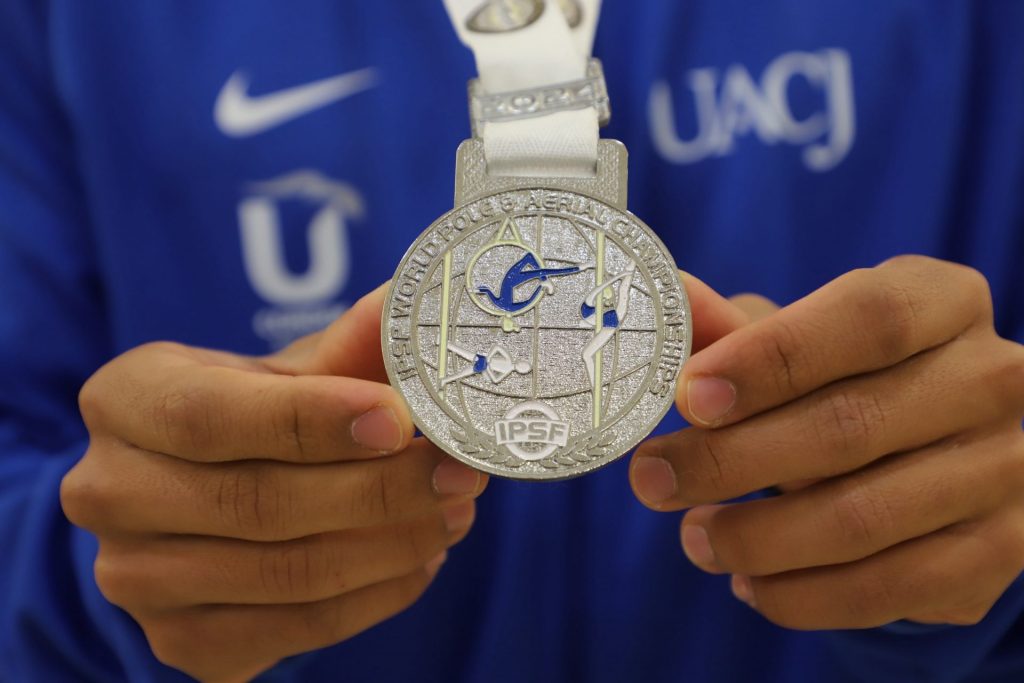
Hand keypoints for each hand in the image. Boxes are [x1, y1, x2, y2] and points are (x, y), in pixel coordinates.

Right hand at [61, 284, 487, 682]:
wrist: (201, 496)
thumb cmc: (252, 417)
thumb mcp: (287, 372)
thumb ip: (348, 344)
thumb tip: (412, 302)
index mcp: (125, 399)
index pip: (209, 416)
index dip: (310, 421)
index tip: (399, 418)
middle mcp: (108, 493)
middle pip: (255, 503)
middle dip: (378, 489)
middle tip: (459, 471)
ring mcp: (136, 580)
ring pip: (286, 573)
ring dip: (394, 543)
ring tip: (456, 509)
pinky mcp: (181, 641)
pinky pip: (299, 628)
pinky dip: (378, 594)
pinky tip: (421, 556)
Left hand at [631, 257, 1023, 628]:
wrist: (944, 452)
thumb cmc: (850, 377)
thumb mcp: (801, 338)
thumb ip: (736, 327)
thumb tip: (672, 303)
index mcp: (946, 302)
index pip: (867, 320)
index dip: (771, 359)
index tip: (689, 395)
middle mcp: (993, 381)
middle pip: (851, 426)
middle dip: (730, 461)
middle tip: (653, 479)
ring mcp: (1007, 471)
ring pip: (863, 520)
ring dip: (757, 538)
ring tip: (695, 538)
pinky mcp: (999, 553)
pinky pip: (887, 589)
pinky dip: (801, 595)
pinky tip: (749, 581)